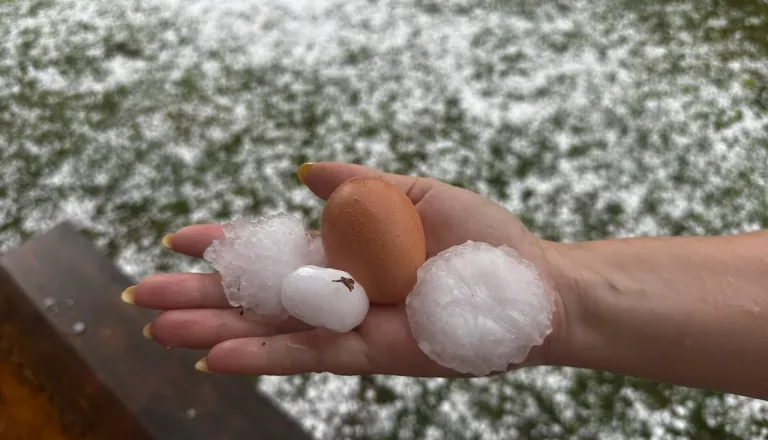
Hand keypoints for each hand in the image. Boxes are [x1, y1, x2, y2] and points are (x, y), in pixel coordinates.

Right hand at [128, 162, 566, 376]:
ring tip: (160, 328)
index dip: (225, 245)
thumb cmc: (480, 239)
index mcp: (346, 251)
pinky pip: (309, 354)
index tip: (176, 239)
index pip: (273, 249)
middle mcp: (341, 290)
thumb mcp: (414, 196)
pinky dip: (263, 355)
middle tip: (142, 296)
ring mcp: (352, 324)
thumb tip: (304, 172)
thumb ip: (358, 186)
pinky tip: (217, 356)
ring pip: (271, 329)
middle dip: (201, 294)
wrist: (529, 286)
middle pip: (258, 294)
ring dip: (215, 329)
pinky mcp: (372, 354)